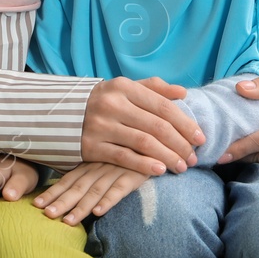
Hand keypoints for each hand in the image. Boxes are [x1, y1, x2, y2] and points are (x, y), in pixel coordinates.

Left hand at [34, 161, 150, 224]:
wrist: (160, 142)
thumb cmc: (131, 152)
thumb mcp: (109, 158)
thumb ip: (92, 170)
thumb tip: (72, 190)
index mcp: (92, 162)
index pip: (69, 179)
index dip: (53, 192)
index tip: (37, 205)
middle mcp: (101, 166)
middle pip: (78, 187)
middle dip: (61, 202)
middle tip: (46, 215)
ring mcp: (117, 170)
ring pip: (95, 190)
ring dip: (81, 207)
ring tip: (67, 221)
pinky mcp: (135, 175)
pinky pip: (120, 189)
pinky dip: (109, 200)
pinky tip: (99, 211)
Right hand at [84, 75, 204, 175]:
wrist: (57, 114)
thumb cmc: (102, 101)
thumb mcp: (124, 88)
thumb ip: (154, 88)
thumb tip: (183, 93)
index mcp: (124, 87)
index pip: (163, 106)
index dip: (185, 123)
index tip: (200, 138)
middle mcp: (113, 104)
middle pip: (156, 126)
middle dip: (180, 144)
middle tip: (193, 158)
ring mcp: (101, 126)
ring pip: (143, 143)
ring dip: (167, 156)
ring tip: (181, 166)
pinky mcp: (91, 146)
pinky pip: (123, 157)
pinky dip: (144, 165)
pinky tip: (159, 170)